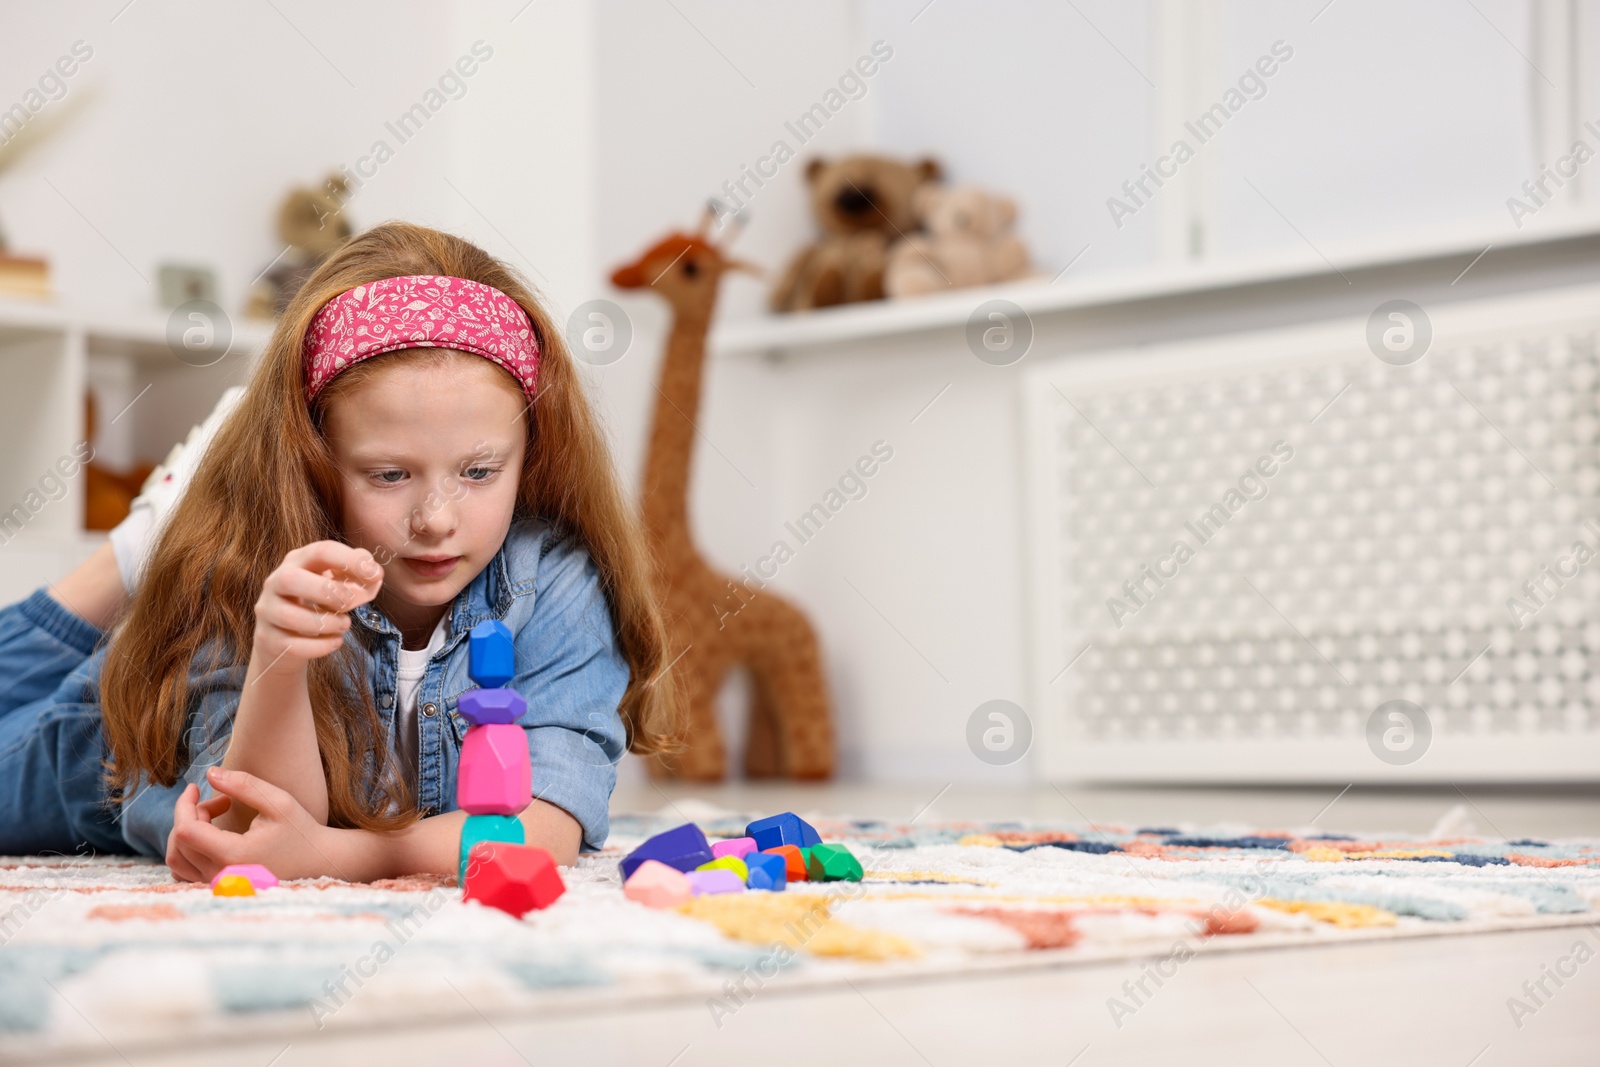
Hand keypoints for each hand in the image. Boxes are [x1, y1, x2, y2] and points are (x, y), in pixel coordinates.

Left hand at [166, 767, 351, 882]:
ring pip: (177, 859)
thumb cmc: (301, 831)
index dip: (184, 804)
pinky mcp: (219, 888)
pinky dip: (189, 850)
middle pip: (180, 842)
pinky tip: (211, 836)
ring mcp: (218, 885)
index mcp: (233, 855)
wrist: (319, 863)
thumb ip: (244, 784)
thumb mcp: (278, 801)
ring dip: (188, 832)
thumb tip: (210, 773)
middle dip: (192, 814)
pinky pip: (185, 872)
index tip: (196, 787)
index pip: (186, 830)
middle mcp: (221, 875)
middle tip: (221, 802)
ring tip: (214, 818)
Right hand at [252, 540, 381, 671]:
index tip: (375, 575)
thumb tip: (374, 573)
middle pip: (291, 578)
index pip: (320, 551)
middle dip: (328, 592)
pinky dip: (321, 646)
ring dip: (327, 622)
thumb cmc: (316, 605)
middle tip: (350, 604)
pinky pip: (292, 645)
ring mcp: (267, 611)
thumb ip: (357, 574)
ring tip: (344, 625)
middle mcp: (275, 582)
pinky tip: (335, 641)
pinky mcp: (267, 639)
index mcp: (297, 561)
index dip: (350, 560)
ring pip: (290, 616)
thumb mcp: (336, 584)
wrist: (284, 640)